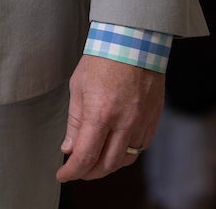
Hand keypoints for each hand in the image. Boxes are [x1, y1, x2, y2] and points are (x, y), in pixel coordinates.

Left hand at [56, 54, 163, 182]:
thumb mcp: (78, 86)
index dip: (72, 171)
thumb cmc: (103, 58)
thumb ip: (75, 121)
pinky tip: (115, 148)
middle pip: (106, 165)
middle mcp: (123, 122)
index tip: (63, 174)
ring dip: (107, 166)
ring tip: (95, 160)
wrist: (132, 41)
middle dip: (89, 173)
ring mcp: (141, 122)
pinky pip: (140, 148)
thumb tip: (69, 147)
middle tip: (78, 169)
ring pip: (125, 160)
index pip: (85, 156)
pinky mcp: (153, 119)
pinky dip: (126, 154)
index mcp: (100, 113)